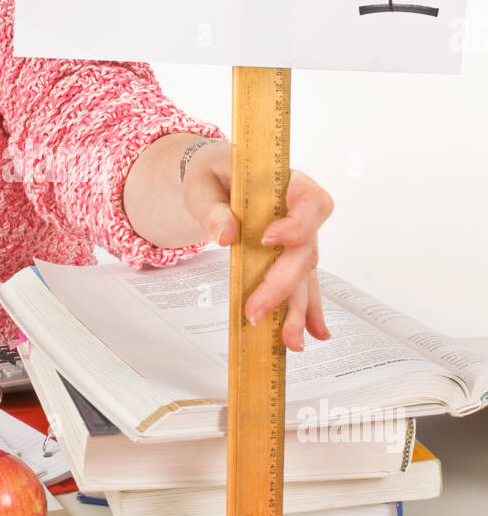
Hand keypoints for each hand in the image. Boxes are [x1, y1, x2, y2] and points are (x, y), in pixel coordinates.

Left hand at [181, 140, 333, 351]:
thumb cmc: (212, 174)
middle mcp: (301, 214)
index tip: (267, 240)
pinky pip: (302, 286)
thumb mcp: (202, 184)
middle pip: (306, 251)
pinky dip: (307, 311)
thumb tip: (226, 234)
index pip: (311, 201)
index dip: (296, 224)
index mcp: (288, 183)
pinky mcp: (288, 259)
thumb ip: (212, 208)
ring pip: (307, 277)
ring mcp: (299, 240)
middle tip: (254, 310)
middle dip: (284, 285)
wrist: (214, 181)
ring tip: (290, 341)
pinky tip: (313, 335)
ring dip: (299, 311)